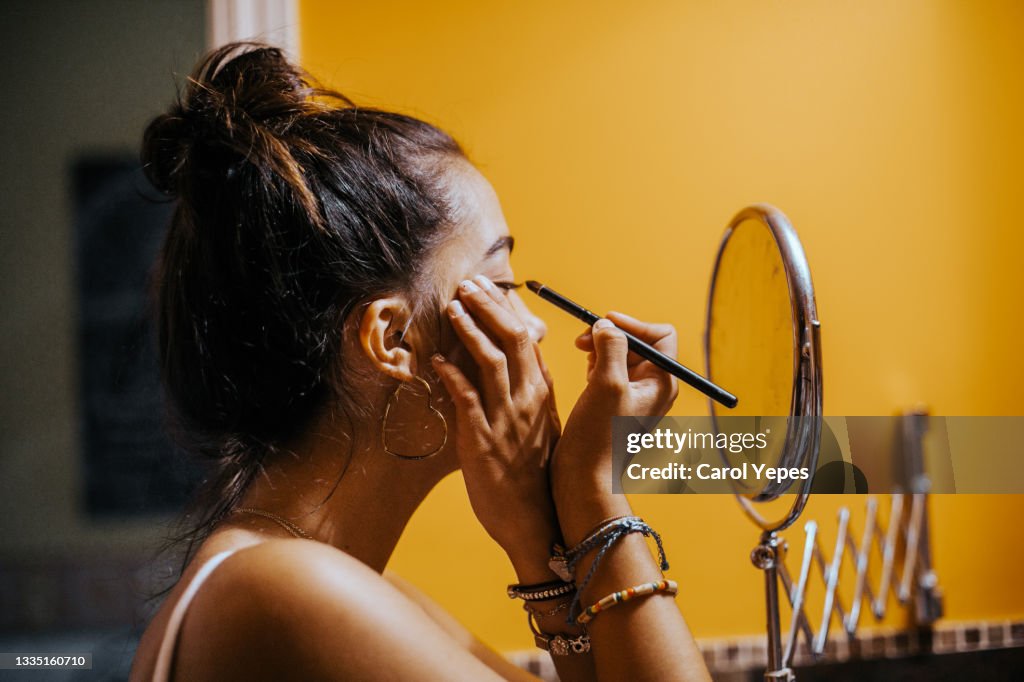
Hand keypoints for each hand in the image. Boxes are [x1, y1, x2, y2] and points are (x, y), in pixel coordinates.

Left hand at [430, 276, 561, 576]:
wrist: (536, 523)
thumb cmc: (536, 478)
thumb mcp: (544, 431)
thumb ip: (530, 398)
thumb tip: (517, 369)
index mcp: (543, 396)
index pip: (529, 341)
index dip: (508, 311)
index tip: (492, 288)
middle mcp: (529, 402)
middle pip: (513, 339)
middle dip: (490, 306)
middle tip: (469, 284)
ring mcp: (507, 419)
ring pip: (492, 360)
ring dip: (471, 329)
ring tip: (454, 306)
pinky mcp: (482, 440)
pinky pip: (467, 398)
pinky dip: (452, 374)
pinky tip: (438, 359)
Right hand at [551, 312, 678, 524]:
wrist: (585, 476)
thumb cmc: (599, 436)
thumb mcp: (606, 383)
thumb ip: (611, 347)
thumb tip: (606, 324)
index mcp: (662, 383)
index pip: (660, 335)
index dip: (633, 325)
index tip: (604, 323)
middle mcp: (654, 388)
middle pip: (639, 343)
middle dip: (612, 336)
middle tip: (582, 340)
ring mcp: (636, 397)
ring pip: (622, 356)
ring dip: (601, 351)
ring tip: (584, 361)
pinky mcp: (617, 404)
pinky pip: (611, 372)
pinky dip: (597, 366)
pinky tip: (586, 377)